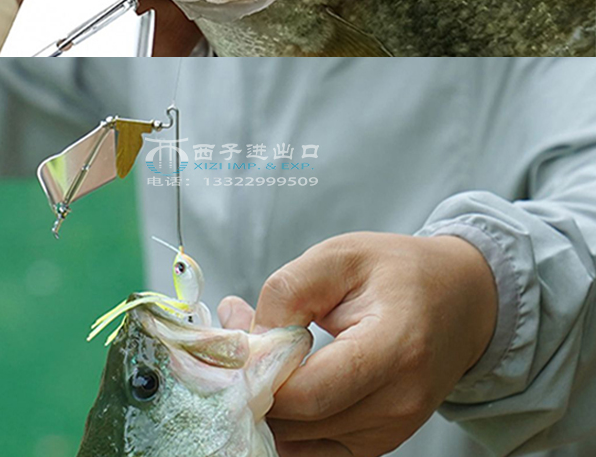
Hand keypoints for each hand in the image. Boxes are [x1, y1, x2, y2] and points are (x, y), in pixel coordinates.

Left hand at [218, 233, 497, 456]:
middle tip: (232, 338)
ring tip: (256, 352)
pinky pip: (314, 450)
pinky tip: (278, 379)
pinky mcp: (379, 444)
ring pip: (299, 443)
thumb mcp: (341, 256)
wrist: (461, 301)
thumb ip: (289, 292)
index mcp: (395, 348)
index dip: (260, 375)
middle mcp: (398, 404)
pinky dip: (286, 421)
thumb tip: (248, 339)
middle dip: (252, 387)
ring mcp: (391, 433)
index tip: (234, 343)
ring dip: (264, 405)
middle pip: (300, 423)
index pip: (311, 392)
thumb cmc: (399, 270)